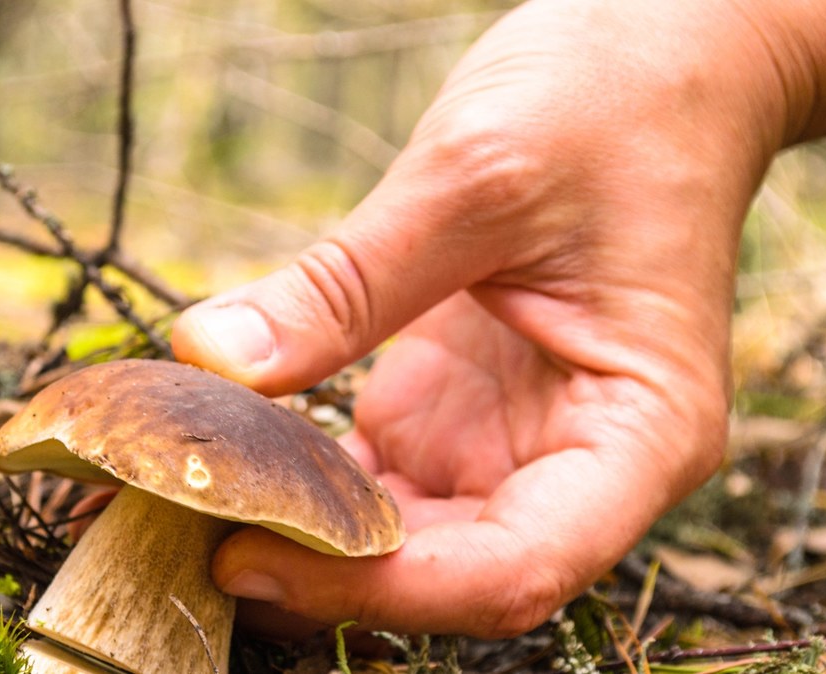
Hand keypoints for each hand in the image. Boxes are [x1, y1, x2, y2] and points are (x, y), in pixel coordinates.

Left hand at [173, 0, 825, 636]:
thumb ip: (346, 285)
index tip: (251, 557)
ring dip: (290, 529)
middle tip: (180, 529)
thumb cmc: (612, 106)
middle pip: (444, 571)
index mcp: (635, 434)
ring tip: (177, 497)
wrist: (648, 61)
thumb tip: (210, 358)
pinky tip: (218, 449)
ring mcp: (506, 443)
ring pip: (394, 538)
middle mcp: (574, 464)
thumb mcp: (474, 181)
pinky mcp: (451, 412)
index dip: (379, 587)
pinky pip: (364, 476)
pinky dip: (292, 474)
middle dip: (314, 568)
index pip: (513, 567)